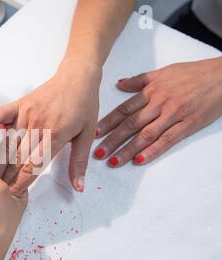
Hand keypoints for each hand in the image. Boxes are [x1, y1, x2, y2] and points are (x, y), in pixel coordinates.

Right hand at [0, 60, 101, 194]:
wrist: (78, 76)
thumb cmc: (83, 104)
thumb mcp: (87, 135)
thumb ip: (79, 163)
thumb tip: (78, 186)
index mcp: (56, 135)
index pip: (34, 165)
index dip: (21, 182)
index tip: (12, 193)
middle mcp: (38, 125)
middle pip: (17, 157)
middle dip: (6, 175)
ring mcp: (27, 113)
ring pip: (7, 141)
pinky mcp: (19, 104)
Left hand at [94, 57, 221, 166]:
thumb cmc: (193, 73)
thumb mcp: (163, 72)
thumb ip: (139, 80)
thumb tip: (119, 84)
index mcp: (151, 91)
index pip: (124, 109)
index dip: (107, 123)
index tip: (93, 133)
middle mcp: (159, 103)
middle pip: (131, 124)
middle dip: (112, 140)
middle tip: (97, 153)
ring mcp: (174, 115)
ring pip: (146, 134)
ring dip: (127, 149)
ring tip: (113, 161)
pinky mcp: (188, 125)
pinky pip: (168, 140)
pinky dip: (153, 151)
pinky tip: (139, 160)